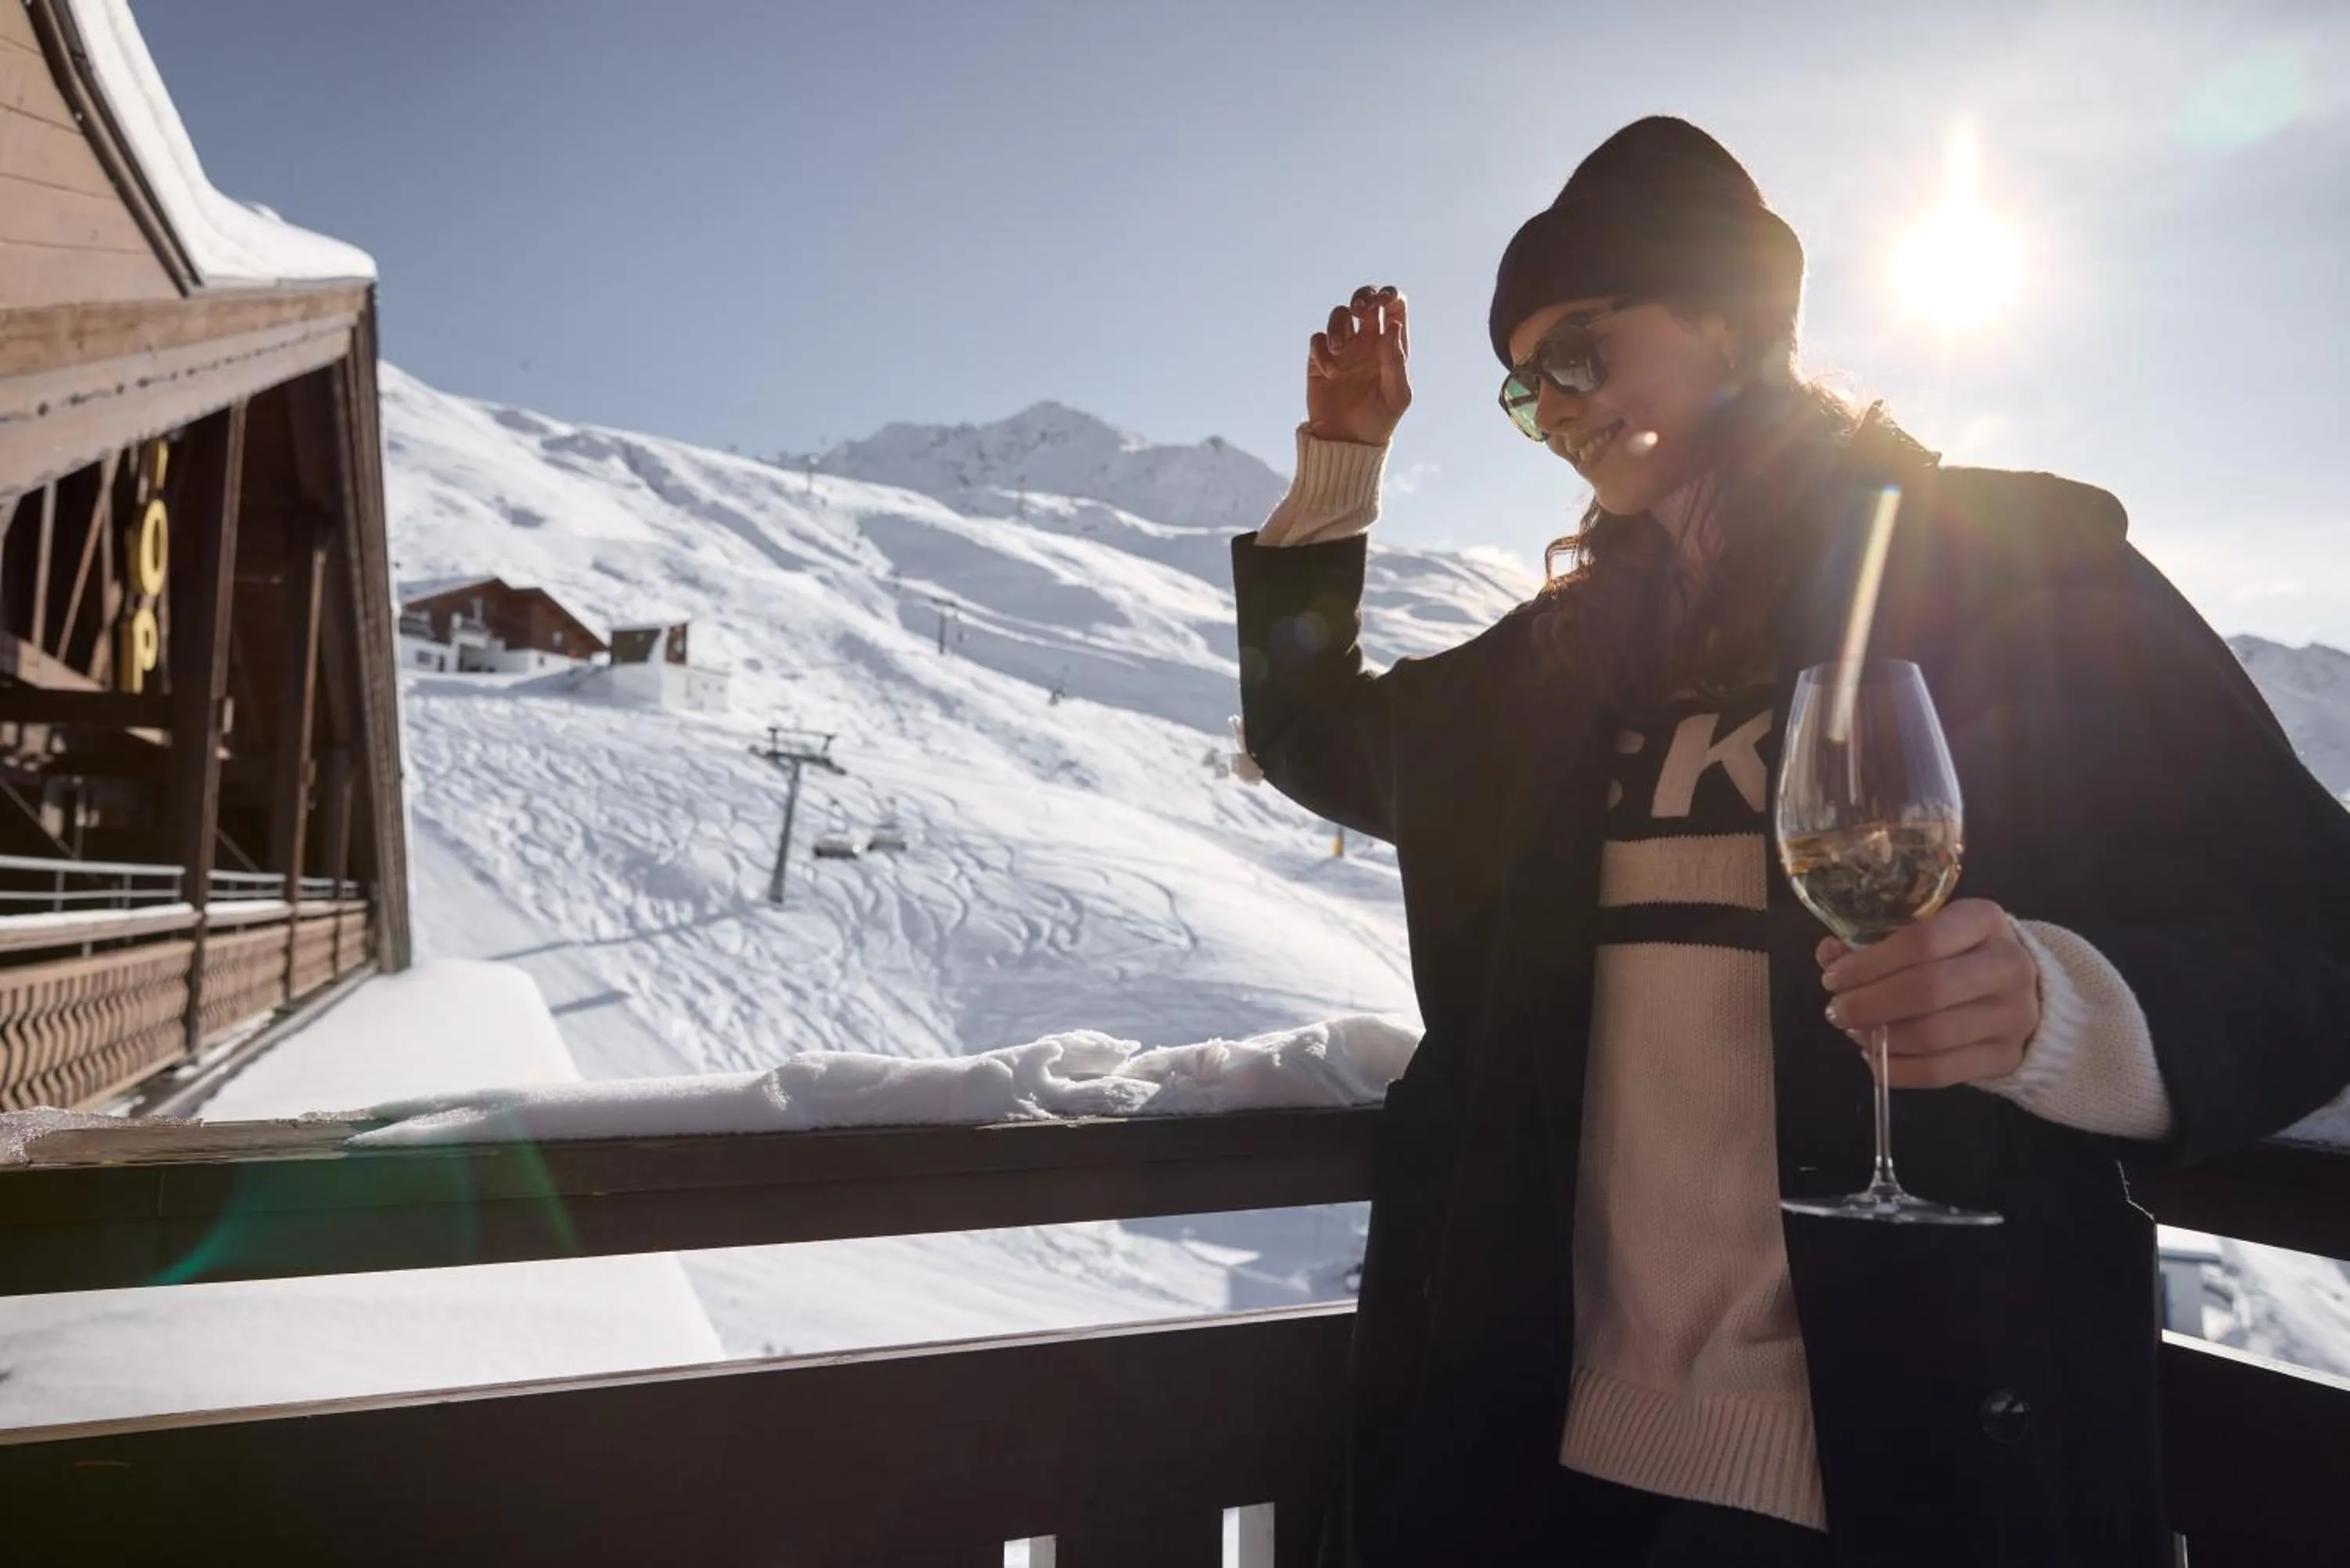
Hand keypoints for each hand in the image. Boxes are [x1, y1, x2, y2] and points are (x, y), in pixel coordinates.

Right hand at [1306, 283, 1410, 446]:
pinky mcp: (1319, 360)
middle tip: (1360, 311)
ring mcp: (1342, 349)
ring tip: (1339, 350)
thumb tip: (1393, 325)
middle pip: (1365, 300)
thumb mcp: (1397, 395)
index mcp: (1391, 345)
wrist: (1346, 443)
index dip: (1389, 295)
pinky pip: (1317, 339)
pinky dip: (1321, 350)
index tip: (1382, 303)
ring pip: (1338, 314)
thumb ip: (1397, 361)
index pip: (1394, 306)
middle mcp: (1367, 341)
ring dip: (1338, 325)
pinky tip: (1329, 373)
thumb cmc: (1379, 421)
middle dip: (1362, 296)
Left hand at [1818, 899, 2040, 1087]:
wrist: (2024, 991)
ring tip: (1854, 1031)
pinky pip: (1941, 1072)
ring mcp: (2014, 1016)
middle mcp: (2008, 966)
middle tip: (1837, 1010)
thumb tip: (1830, 955)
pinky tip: (1875, 1057)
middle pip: (1927, 990)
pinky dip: (1897, 1069)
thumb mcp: (1926, 931)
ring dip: (1880, 1037)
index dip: (1869, 963)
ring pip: (1933, 1036)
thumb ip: (1875, 940)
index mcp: (1984, 921)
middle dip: (1869, 1004)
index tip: (1834, 978)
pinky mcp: (2007, 1057)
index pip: (1922, 941)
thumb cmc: (1959, 953)